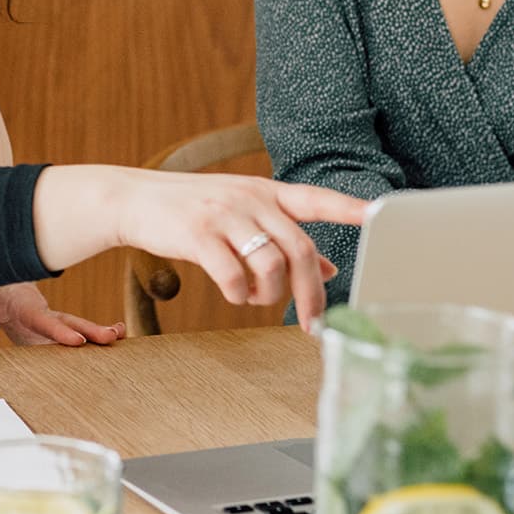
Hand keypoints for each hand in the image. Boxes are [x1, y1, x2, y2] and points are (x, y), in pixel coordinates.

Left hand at [0, 283, 124, 349]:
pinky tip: (114, 339)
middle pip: (68, 322)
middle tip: (111, 337)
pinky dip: (92, 338)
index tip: (77, 341)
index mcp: (24, 305)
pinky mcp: (49, 329)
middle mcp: (42, 312)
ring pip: (75, 327)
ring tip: (120, 336)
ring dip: (97, 332)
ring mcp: (48, 321)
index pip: (43, 320)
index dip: (59, 331)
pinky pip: (71, 335)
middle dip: (90, 329)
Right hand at [35, 167, 363, 324]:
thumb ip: (283, 237)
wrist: (133, 199)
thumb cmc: (193, 209)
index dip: (350, 208)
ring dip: (269, 294)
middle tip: (312, 322)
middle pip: (299, 247)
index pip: (317, 199)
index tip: (380, 215)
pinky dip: (238, 293)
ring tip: (256, 299)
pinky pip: (232, 274)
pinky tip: (232, 293)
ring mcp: (224, 214)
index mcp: (266, 191)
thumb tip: (329, 270)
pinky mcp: (197, 233)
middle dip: (311, 292)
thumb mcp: (242, 215)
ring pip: (269, 263)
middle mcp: (250, 198)